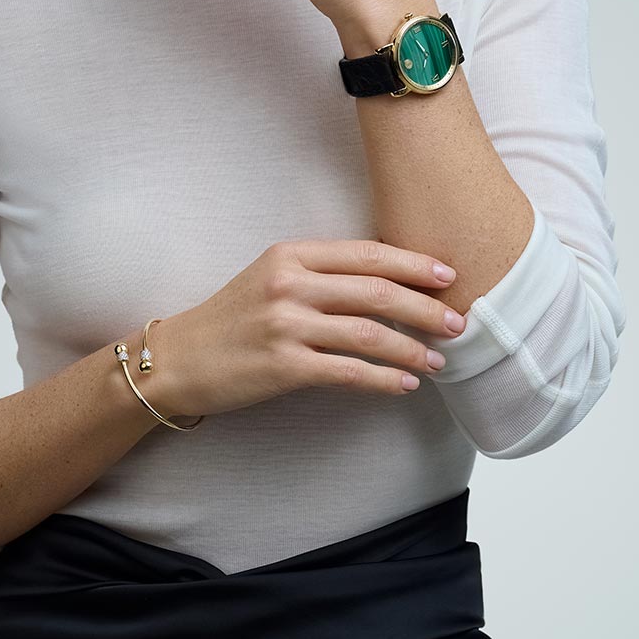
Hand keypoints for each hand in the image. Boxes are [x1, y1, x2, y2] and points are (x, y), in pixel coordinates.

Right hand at [141, 237, 466, 420]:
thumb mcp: (271, 276)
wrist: (180, 359)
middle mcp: (289, 284)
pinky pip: (349, 372)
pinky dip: (384, 379)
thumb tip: (388, 282)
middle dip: (425, 307)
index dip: (413, 263)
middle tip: (459, 321)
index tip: (448, 275)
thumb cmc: (232, 318)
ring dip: (412, 348)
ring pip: (369, 334)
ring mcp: (285, 325)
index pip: (366, 254)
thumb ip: (321, 273)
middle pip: (377, 291)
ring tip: (440, 361)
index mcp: (290, 254)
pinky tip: (406, 384)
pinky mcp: (283, 366)